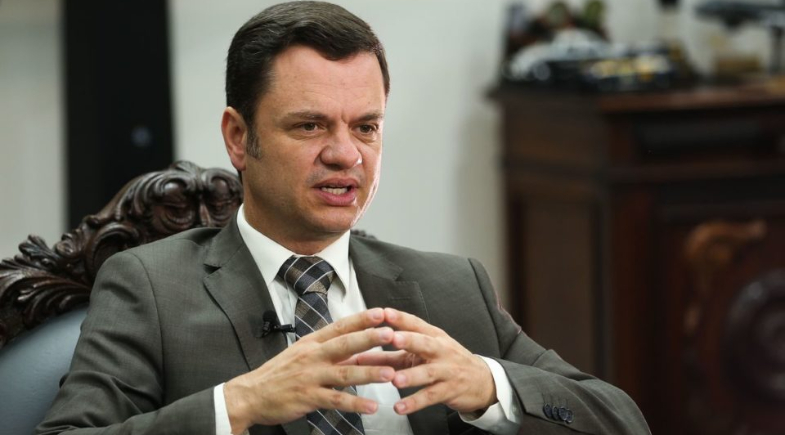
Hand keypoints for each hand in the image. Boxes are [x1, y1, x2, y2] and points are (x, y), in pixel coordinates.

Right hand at [223, 308, 395, 432]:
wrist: (251, 394)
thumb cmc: (279, 373)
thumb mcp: (301, 352)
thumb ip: (326, 348)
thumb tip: (352, 340)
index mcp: (312, 342)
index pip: (340, 326)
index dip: (361, 319)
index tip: (381, 312)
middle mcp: (313, 356)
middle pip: (345, 345)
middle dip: (369, 339)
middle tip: (391, 334)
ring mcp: (310, 377)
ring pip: (344, 374)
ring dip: (368, 374)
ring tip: (389, 373)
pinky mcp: (308, 398)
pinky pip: (335, 401)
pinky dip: (355, 403)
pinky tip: (371, 406)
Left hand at [353, 308, 496, 414]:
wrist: (480, 380)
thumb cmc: (445, 362)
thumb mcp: (421, 354)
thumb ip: (391, 355)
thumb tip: (359, 355)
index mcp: (432, 336)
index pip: (415, 324)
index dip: (400, 318)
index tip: (383, 313)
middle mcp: (440, 350)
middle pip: (424, 343)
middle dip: (408, 340)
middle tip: (392, 338)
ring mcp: (446, 370)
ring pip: (428, 372)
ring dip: (411, 376)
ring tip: (395, 380)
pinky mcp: (449, 390)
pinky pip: (430, 397)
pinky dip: (415, 402)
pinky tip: (400, 407)